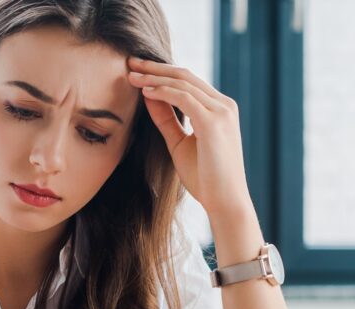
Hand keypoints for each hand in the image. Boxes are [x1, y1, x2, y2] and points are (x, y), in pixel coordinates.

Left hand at [127, 56, 254, 220]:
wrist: (225, 201)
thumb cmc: (205, 178)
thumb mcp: (179, 143)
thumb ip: (166, 119)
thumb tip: (148, 96)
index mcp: (219, 108)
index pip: (188, 81)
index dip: (161, 72)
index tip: (138, 70)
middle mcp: (224, 105)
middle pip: (185, 75)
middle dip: (155, 67)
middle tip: (130, 61)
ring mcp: (221, 112)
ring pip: (183, 83)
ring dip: (154, 78)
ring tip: (131, 75)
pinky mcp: (214, 123)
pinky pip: (184, 98)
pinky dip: (163, 92)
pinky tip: (144, 92)